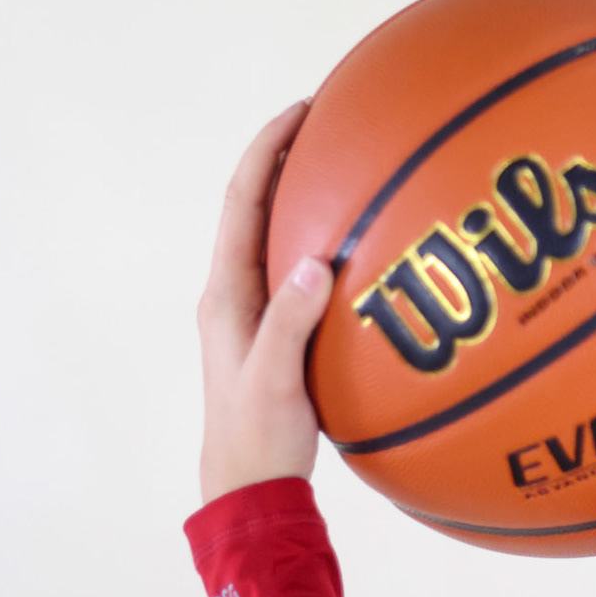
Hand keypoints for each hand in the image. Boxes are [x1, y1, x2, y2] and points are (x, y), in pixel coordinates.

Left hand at [197, 100, 334, 504]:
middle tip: (331, 120)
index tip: (300, 111)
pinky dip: (328, 238)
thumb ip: (292, 322)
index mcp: (227, 294)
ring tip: (349, 163)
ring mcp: (259, 310)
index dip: (267, 152)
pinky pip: (302, 267)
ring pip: (280, 234)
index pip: (242, 203)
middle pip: (258, 206)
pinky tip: (368, 241)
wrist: (248, 485)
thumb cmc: (257, 435)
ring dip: (307, 194)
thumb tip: (316, 263)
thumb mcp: (275, 378)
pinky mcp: (281, 329)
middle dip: (289, 158)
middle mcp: (238, 292)